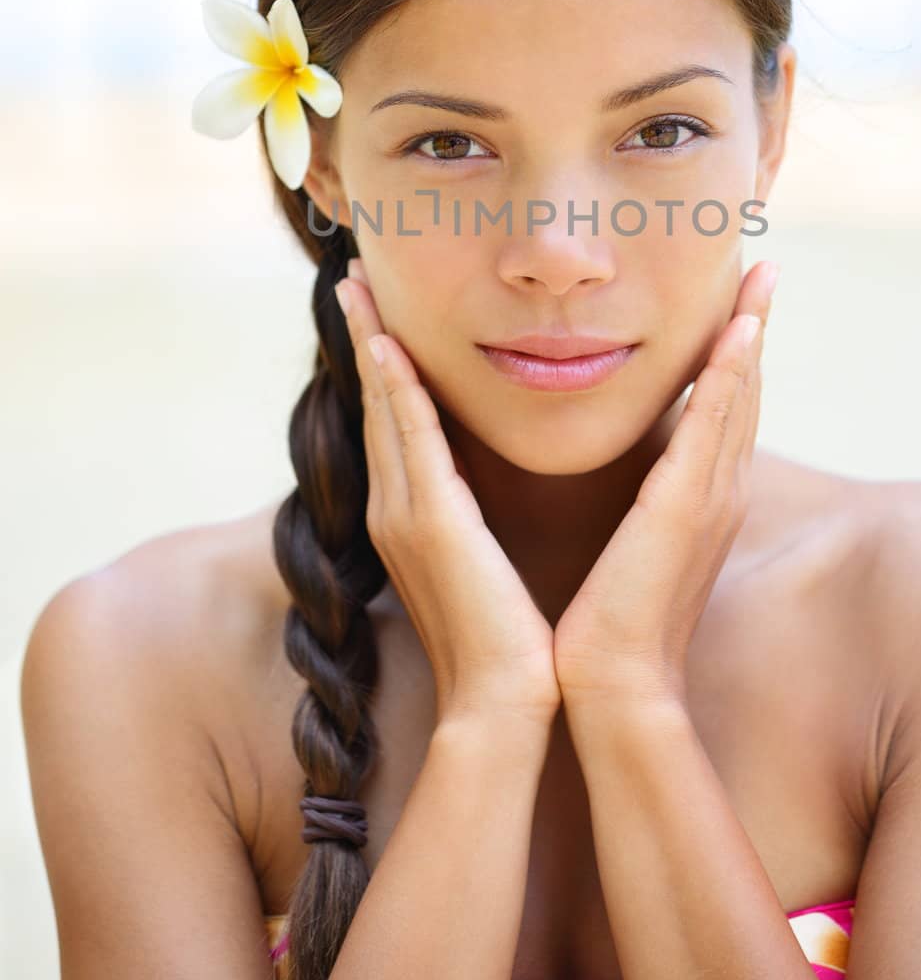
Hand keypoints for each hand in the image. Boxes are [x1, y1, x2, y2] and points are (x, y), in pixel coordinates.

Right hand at [335, 259, 561, 730]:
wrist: (505, 702)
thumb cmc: (509, 638)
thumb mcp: (485, 561)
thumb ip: (474, 518)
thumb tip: (486, 487)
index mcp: (413, 516)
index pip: (395, 422)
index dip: (384, 364)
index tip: (378, 312)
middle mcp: (396, 508)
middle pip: (376, 404)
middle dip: (364, 337)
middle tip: (351, 277)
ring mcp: (405, 515)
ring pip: (385, 409)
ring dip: (371, 344)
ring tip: (356, 288)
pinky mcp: (429, 523)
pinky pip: (411, 441)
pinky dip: (396, 391)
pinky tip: (388, 348)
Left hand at [552, 260, 779, 712]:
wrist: (609, 681)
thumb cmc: (609, 619)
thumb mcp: (632, 544)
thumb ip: (639, 504)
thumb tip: (631, 478)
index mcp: (701, 498)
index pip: (725, 408)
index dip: (738, 352)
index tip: (740, 299)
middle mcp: (718, 490)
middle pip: (746, 390)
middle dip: (756, 325)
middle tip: (767, 264)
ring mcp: (710, 496)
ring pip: (740, 395)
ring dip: (752, 331)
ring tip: (763, 274)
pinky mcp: (688, 505)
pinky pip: (715, 424)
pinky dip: (732, 373)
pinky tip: (741, 328)